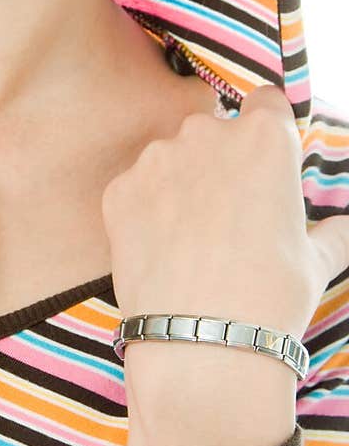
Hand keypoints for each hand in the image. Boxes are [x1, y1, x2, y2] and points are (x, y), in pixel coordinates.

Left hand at [101, 82, 348, 346]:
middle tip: (228, 215)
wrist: (204, 344)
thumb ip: (331, 232)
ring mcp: (157, 158)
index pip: (266, 101)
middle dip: (219, 161)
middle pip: (213, 129)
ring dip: (180, 184)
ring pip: (171, 158)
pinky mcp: (119, 188)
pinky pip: (136, 189)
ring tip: (192, 240)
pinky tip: (161, 252)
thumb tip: (343, 227)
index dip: (267, 127)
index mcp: (263, 138)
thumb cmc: (272, 298)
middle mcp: (206, 133)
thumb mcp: (317, 262)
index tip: (264, 158)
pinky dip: (145, 212)